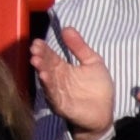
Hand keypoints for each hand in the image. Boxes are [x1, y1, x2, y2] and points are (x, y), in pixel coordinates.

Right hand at [33, 11, 119, 131]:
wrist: (105, 112)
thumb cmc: (98, 87)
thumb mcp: (93, 62)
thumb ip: (79, 47)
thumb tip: (66, 27)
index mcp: (63, 68)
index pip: (51, 56)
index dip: (44, 49)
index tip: (37, 42)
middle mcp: (57, 79)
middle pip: (47, 66)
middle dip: (40, 57)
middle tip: (34, 49)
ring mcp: (58, 92)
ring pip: (47, 79)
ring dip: (41, 70)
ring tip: (36, 60)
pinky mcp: (62, 105)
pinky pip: (54, 95)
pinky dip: (49, 86)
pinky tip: (45, 77)